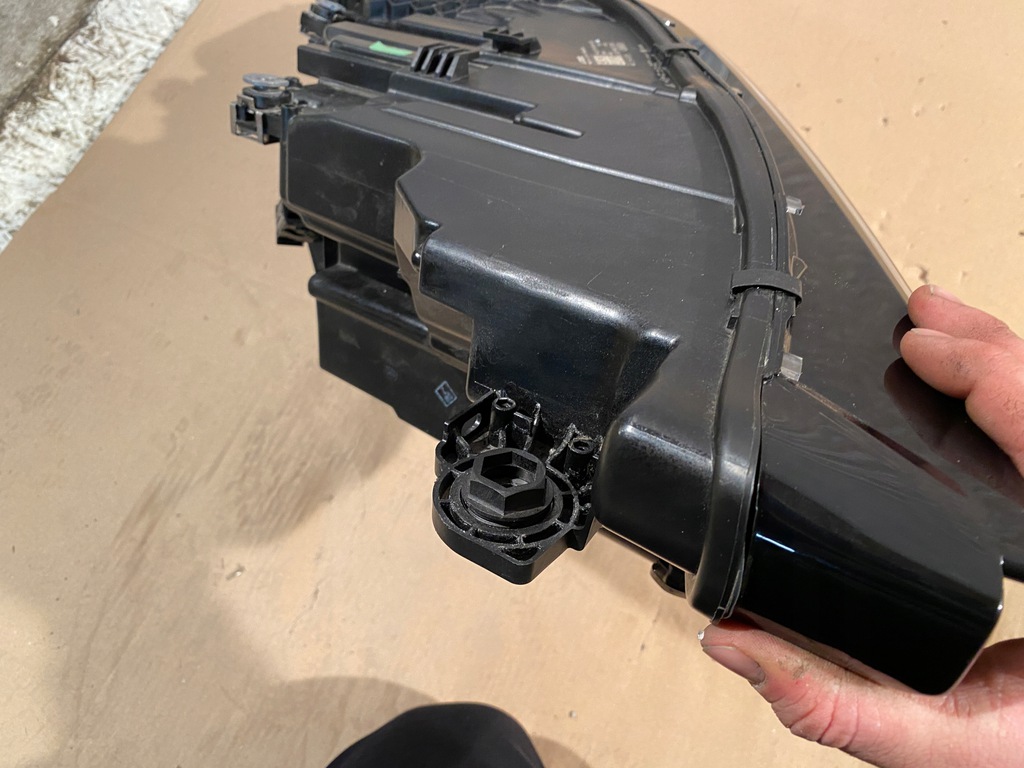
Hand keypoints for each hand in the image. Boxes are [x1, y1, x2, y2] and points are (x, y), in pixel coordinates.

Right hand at [700, 285, 1023, 767]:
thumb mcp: (957, 751)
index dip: (988, 370)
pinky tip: (981, 400)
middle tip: (925, 318)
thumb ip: (848, 709)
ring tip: (950, 338)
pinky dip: (1017, 409)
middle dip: (992, 348)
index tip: (918, 343)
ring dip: (1007, 370)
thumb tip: (744, 647)